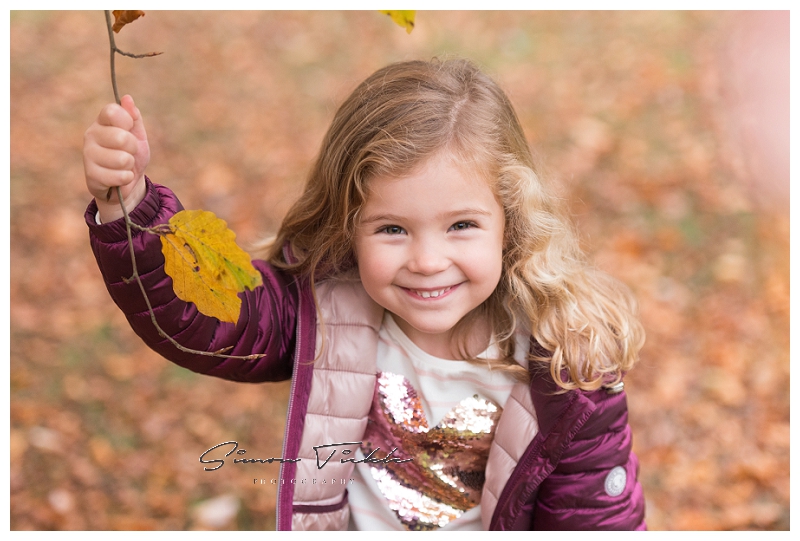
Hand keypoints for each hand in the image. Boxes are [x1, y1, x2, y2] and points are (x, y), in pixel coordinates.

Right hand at [84, 94, 149, 222]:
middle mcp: (91, 134)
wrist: (127, 182)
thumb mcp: (138, 134)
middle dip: (133, 148)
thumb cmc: (131, 154)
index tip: (129, 129)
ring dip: (130, 165)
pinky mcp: (90, 175)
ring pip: (122, 159)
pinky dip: (126, 178)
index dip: (127, 121)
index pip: (112, 111)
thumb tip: (127, 99)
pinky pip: (120, 176)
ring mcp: (88, 154)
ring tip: (124, 165)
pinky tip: (120, 178)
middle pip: (121, 137)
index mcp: (102, 121)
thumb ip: (134, 117)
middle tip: (129, 152)